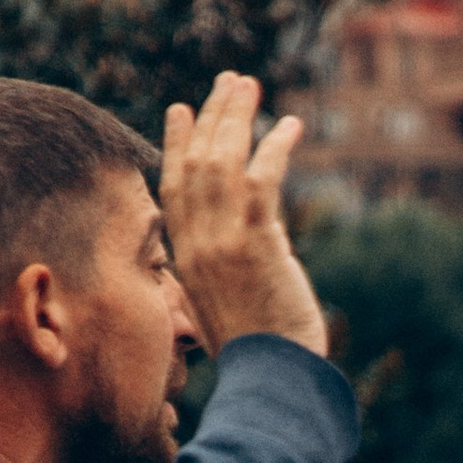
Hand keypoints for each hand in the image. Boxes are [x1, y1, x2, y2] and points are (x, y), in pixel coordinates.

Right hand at [161, 73, 326, 357]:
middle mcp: (196, 244)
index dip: (176, 143)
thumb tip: (226, 262)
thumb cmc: (257, 358)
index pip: (172, 187)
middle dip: (213, 115)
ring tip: (251, 85)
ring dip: (238, 116)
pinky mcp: (255, 242)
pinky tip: (290, 125)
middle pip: (196, 162)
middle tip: (230, 81)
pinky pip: (260, 179)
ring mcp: (223, 241)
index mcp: (184, 260)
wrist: (271, 382)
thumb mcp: (222, 310)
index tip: (183, 108)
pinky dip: (275, 147)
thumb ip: (218, 276)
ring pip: (223, 160)